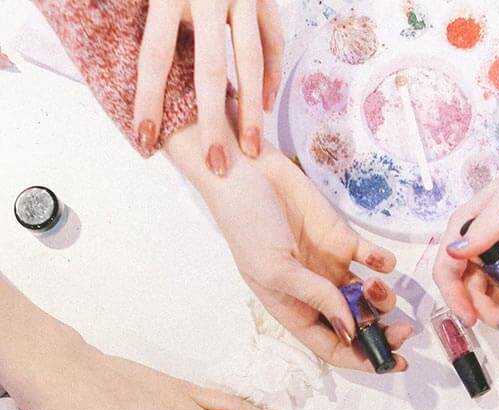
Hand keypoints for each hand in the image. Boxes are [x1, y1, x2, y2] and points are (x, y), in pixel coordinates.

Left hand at [134, 0, 283, 164]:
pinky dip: (272, 75)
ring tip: (252, 148)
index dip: (149, 100)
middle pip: (210, 71)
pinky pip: (274, 41)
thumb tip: (83, 23)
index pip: (156, 55)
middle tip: (216, 164)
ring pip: (251, 62)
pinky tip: (265, 103)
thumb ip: (135, 6)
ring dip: (252, 111)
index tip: (146, 139)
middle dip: (214, 123)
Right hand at [168, 127, 413, 370]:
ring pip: (372, 297)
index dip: (364, 360)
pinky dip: (384, 263)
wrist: (246, 172)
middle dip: (384, 333)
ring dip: (382, 297)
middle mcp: (318, 295)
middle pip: (360, 327)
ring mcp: (333, 268)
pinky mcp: (345, 240)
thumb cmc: (247, 225)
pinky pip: (374, 260)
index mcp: (296, 311)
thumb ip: (316, 297)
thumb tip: (351, 328)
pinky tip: (379, 261)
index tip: (395, 363)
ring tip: (374, 283)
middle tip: (403, 330)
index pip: (335, 348)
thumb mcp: (276, 269)